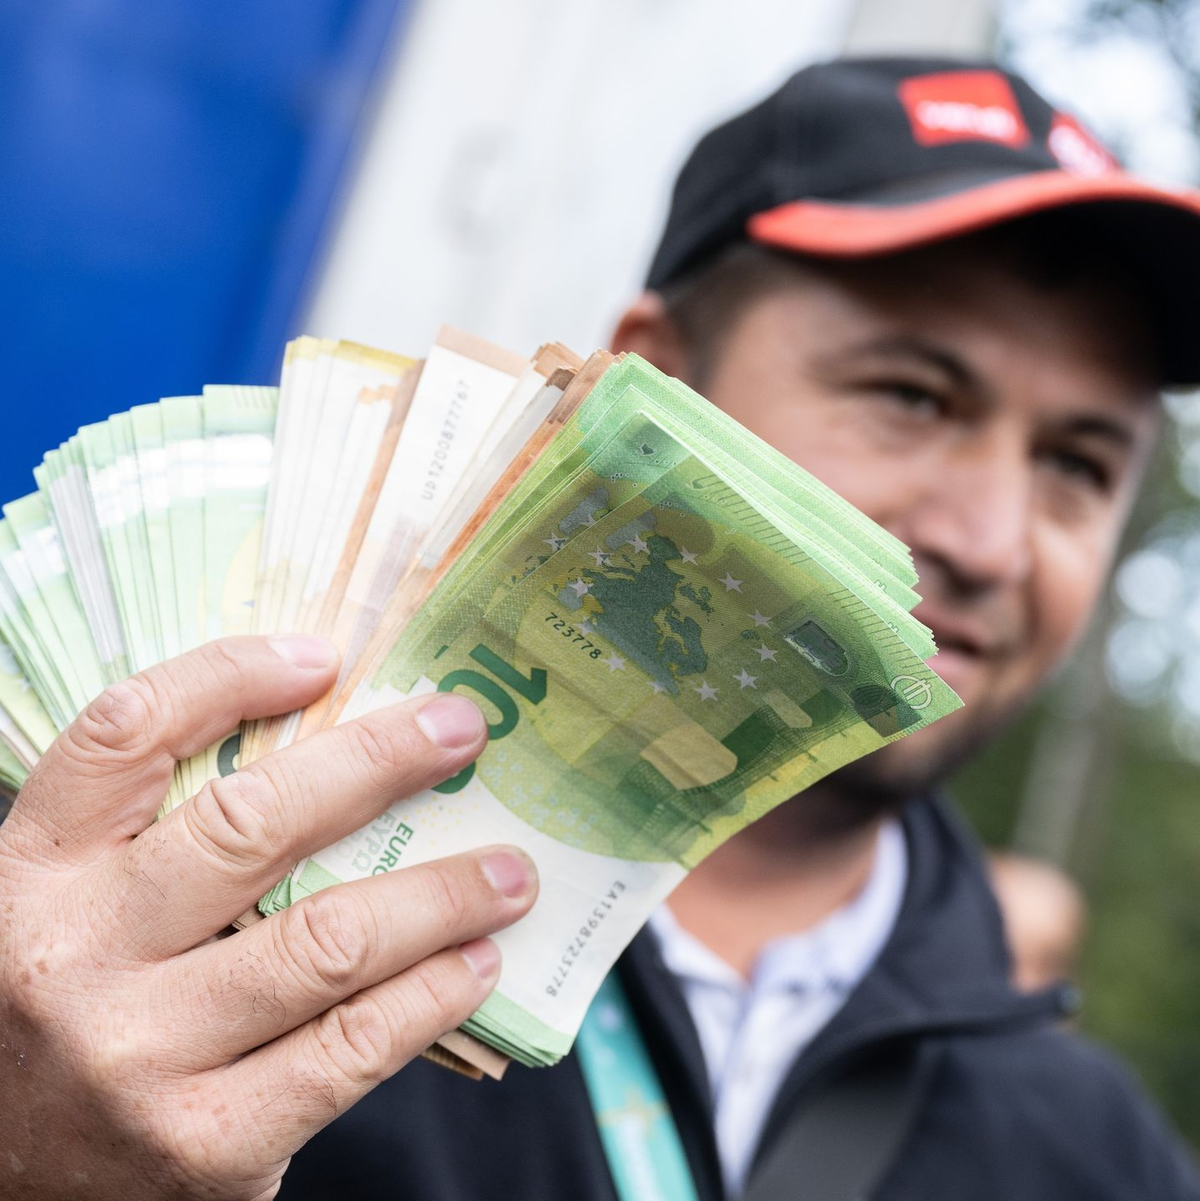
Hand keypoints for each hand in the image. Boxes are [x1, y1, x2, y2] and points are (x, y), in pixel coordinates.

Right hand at [0, 636, 537, 1199]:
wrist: (14, 1190)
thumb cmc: (71, 1019)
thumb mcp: (77, 914)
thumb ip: (164, 840)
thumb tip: (340, 755)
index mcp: (31, 874)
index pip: (124, 734)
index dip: (229, 675)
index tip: (325, 657)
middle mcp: (72, 956)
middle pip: (250, 825)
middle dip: (380, 763)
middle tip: (464, 731)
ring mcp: (138, 1057)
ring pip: (326, 940)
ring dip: (442, 893)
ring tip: (510, 871)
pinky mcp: (205, 1144)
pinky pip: (352, 1047)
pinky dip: (432, 996)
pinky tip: (476, 964)